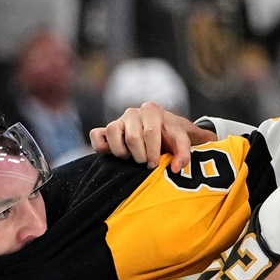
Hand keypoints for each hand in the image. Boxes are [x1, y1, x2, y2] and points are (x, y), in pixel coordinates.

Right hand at [90, 102, 213, 172]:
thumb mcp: (181, 142)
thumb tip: (175, 168)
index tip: (155, 163)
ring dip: (122, 152)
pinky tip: (115, 154)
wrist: (160, 131)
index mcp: (152, 110)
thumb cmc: (170, 136)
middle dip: (140, 156)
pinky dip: (102, 147)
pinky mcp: (105, 129)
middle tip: (146, 162)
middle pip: (132, 138)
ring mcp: (118, 120)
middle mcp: (133, 112)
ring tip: (132, 157)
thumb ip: (183, 154)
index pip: (150, 133)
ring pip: (112, 134)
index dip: (153, 152)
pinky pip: (96, 135)